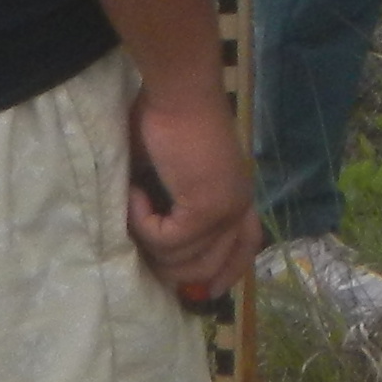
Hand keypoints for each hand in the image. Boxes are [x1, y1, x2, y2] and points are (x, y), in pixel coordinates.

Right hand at [124, 74, 258, 305]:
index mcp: (238, 195)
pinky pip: (167, 242)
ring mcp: (226, 210)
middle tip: (139, 249)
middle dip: (173, 269)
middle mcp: (239, 206)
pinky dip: (142, 224)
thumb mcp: (171, 172)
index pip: (247, 247)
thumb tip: (156, 245)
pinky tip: (135, 193)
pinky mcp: (206, 209)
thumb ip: (172, 205)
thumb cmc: (168, 118)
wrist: (176, 89)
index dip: (227, 272)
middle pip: (211, 265)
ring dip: (149, 241)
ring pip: (184, 260)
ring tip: (134, 202)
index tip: (205, 292)